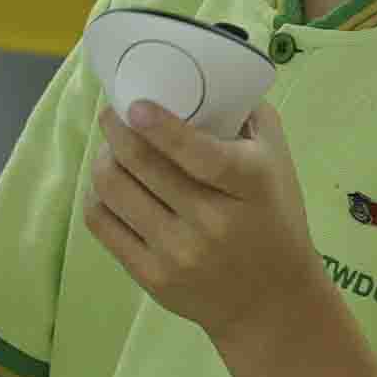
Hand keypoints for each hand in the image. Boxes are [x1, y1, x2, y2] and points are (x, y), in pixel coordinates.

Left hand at [83, 97, 320, 352]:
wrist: (271, 301)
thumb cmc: (274, 220)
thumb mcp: (279, 165)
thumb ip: (251, 117)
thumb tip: (210, 74)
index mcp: (249, 186)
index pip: (198, 154)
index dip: (160, 126)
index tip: (134, 105)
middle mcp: (213, 222)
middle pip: (143, 165)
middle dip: (116, 130)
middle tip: (112, 114)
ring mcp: (179, 253)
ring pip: (115, 190)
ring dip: (103, 158)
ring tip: (110, 147)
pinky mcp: (152, 277)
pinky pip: (104, 224)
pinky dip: (98, 195)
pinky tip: (108, 183)